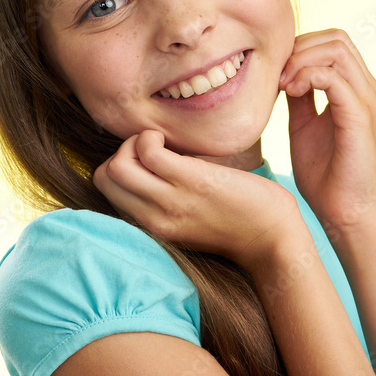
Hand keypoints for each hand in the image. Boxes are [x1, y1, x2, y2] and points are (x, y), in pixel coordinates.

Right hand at [93, 130, 301, 269]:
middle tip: (155, 148)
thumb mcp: (186, 217)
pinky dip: (152, 137)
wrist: (271, 239)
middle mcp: (154, 218)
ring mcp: (170, 201)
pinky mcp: (192, 183)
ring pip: (117, 166)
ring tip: (162, 143)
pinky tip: (171, 141)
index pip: (104, 189)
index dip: (119, 164)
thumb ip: (163, 198)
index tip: (148, 159)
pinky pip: (149, 151)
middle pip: (103, 176)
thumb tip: (149, 159)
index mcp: (151, 225)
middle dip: (122, 151)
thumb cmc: (235, 222)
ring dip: (136, 142)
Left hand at [279, 29, 375, 235]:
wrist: (344, 214)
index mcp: (359, 90)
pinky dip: (307, 76)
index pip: (334, 43)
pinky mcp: (361, 116)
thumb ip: (300, 95)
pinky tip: (289, 91)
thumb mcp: (304, 124)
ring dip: (301, 59)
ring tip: (282, 84)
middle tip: (277, 74)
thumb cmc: (325, 176)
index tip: (275, 71)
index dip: (301, 47)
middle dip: (299, 48)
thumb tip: (283, 71)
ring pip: (336, 49)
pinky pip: (333, 78)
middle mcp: (369, 90)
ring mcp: (368, 101)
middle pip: (336, 38)